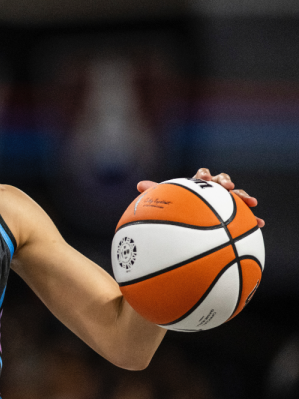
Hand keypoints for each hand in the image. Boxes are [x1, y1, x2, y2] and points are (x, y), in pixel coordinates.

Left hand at [136, 168, 264, 227]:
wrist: (190, 223)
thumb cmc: (179, 208)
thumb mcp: (168, 201)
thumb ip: (156, 193)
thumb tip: (139, 185)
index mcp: (198, 185)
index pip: (202, 175)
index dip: (204, 175)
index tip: (203, 179)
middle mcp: (213, 191)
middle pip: (222, 181)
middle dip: (226, 182)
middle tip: (227, 186)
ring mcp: (225, 202)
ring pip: (237, 196)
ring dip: (244, 197)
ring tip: (251, 203)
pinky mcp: (234, 215)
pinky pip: (245, 216)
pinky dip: (252, 218)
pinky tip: (259, 224)